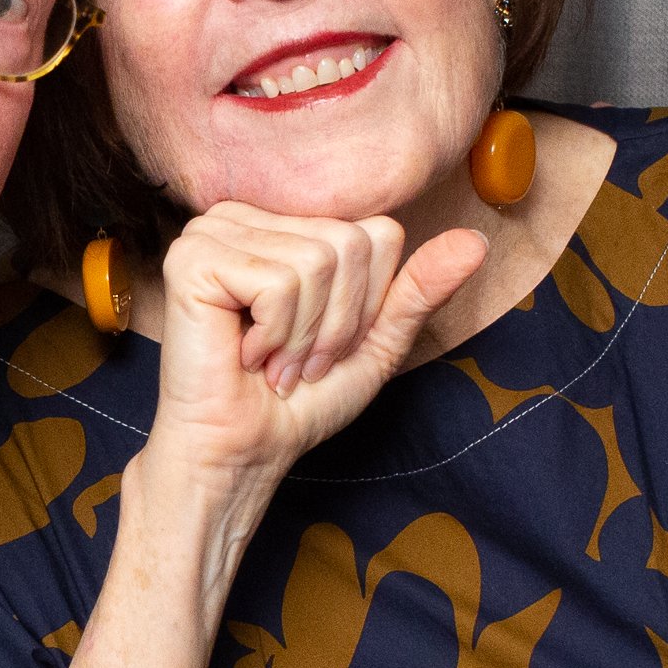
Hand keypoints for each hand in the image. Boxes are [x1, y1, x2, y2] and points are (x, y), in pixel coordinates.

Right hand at [140, 203, 487, 491]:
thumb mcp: (375, 343)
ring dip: (305, 336)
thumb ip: (419, 290)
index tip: (324, 346)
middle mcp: (248, 215)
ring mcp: (215, 230)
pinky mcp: (192, 258)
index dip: (366, 304)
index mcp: (287, 223)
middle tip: (297, 364)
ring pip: (318, 261)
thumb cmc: (297, 402)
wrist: (239, 452)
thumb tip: (475, 242)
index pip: (376, 232)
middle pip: (350, 244)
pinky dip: (275, 335)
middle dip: (337, 323)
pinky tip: (244, 355)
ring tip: (272, 364)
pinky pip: (278, 281)